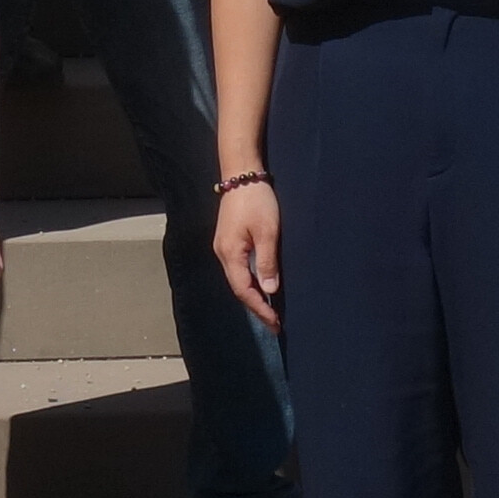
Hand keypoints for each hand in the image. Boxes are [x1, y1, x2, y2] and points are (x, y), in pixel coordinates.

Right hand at [214, 175, 281, 328]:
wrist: (241, 174)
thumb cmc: (256, 200)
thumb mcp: (267, 231)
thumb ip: (267, 262)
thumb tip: (270, 291)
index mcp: (230, 254)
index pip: (245, 291)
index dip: (260, 309)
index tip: (276, 323)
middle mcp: (223, 253)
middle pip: (239, 288)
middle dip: (257, 307)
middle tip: (275, 323)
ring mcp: (224, 247)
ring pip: (238, 279)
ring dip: (254, 295)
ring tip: (270, 309)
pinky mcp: (229, 240)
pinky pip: (239, 269)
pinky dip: (250, 281)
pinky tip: (261, 285)